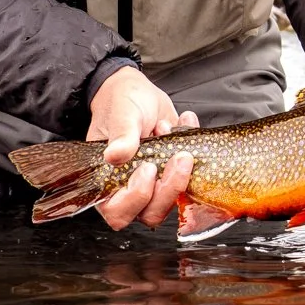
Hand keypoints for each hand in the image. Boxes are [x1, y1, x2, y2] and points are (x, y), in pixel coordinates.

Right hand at [86, 66, 199, 229]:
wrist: (137, 92)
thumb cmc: (120, 104)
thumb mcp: (121, 115)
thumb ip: (121, 136)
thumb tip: (114, 156)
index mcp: (108, 183)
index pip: (118, 212)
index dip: (136, 197)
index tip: (148, 168)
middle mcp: (130, 189)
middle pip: (151, 212)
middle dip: (170, 187)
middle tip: (180, 157)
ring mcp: (155, 185)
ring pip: (173, 201)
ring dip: (183, 175)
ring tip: (180, 140)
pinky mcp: (174, 175)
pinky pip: (192, 180)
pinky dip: (195, 153)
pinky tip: (185, 124)